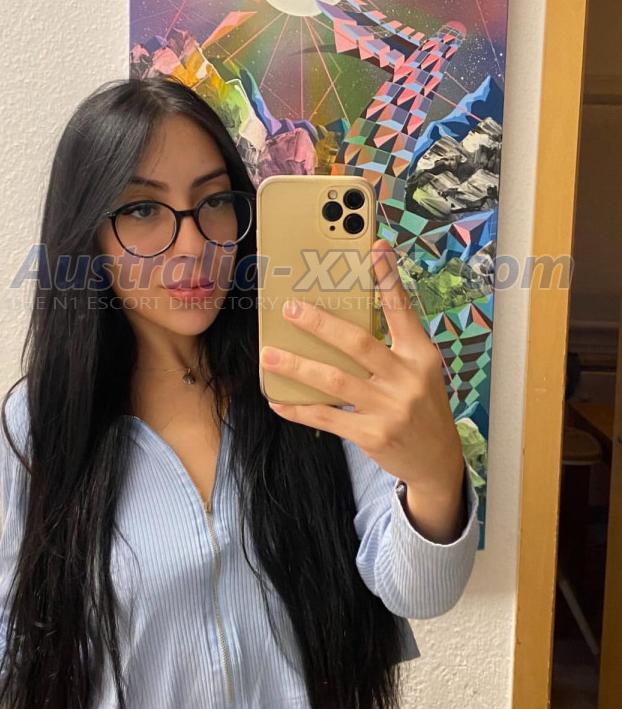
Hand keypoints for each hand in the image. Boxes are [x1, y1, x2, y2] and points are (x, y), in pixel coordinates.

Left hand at [260, 238, 464, 503]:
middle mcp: (406, 379)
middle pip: (357, 343)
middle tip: (290, 310)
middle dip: (320, 324)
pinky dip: (299, 408)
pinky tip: (278, 399)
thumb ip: (392, 344)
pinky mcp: (371, 434)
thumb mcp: (419, 370)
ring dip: (297, 366)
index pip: (402, 310)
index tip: (376, 249)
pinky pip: (327, 417)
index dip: (388, 279)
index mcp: (420, 355)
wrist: (437, 459)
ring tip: (270, 355)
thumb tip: (346, 318)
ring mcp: (389, 408)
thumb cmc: (422, 405)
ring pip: (334, 380)